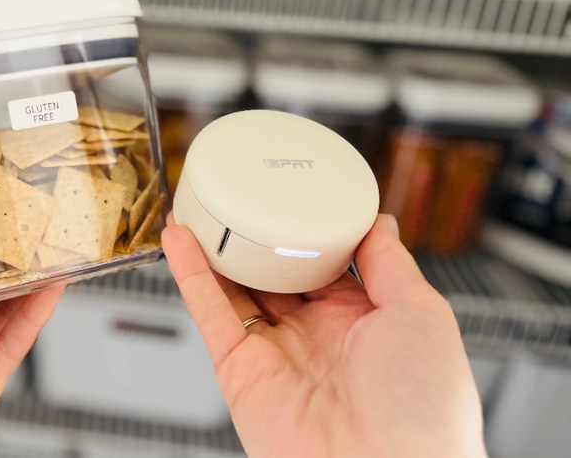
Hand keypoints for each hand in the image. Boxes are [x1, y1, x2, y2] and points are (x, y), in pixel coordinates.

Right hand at [162, 214, 485, 457]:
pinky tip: (179, 236)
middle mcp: (315, 336)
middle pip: (273, 271)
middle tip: (237, 190)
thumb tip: (379, 220)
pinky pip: (210, 312)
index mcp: (362, 321)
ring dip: (215, 244)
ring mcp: (274, 352)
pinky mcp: (238, 369)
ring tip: (200, 200)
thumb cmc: (422, 411)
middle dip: (255, 233)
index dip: (306, 228)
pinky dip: (190, 273)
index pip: (326, 262)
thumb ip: (391, 264)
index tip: (292, 190)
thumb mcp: (422, 315)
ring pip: (235, 286)